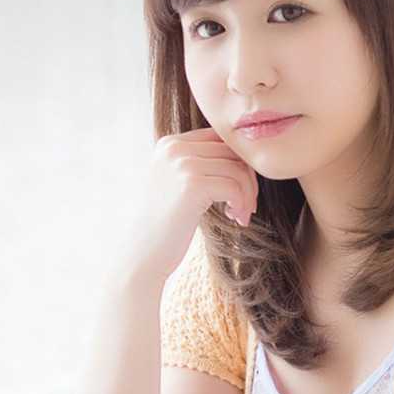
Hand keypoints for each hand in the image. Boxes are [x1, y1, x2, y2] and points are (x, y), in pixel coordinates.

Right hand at [118, 127, 259, 281]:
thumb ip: (201, 164)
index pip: (221, 139)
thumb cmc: (167, 225)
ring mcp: (182, 164)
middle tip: (246, 208)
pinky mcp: (192, 185)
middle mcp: (174, 148)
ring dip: (247, 195)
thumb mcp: (179, 184)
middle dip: (247, 181)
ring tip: (240, 216)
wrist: (145, 253)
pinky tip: (235, 219)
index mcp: (170, 144)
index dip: (239, 164)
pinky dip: (242, 204)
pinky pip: (234, 187)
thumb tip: (244, 157)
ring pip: (238, 170)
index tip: (240, 191)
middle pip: (232, 152)